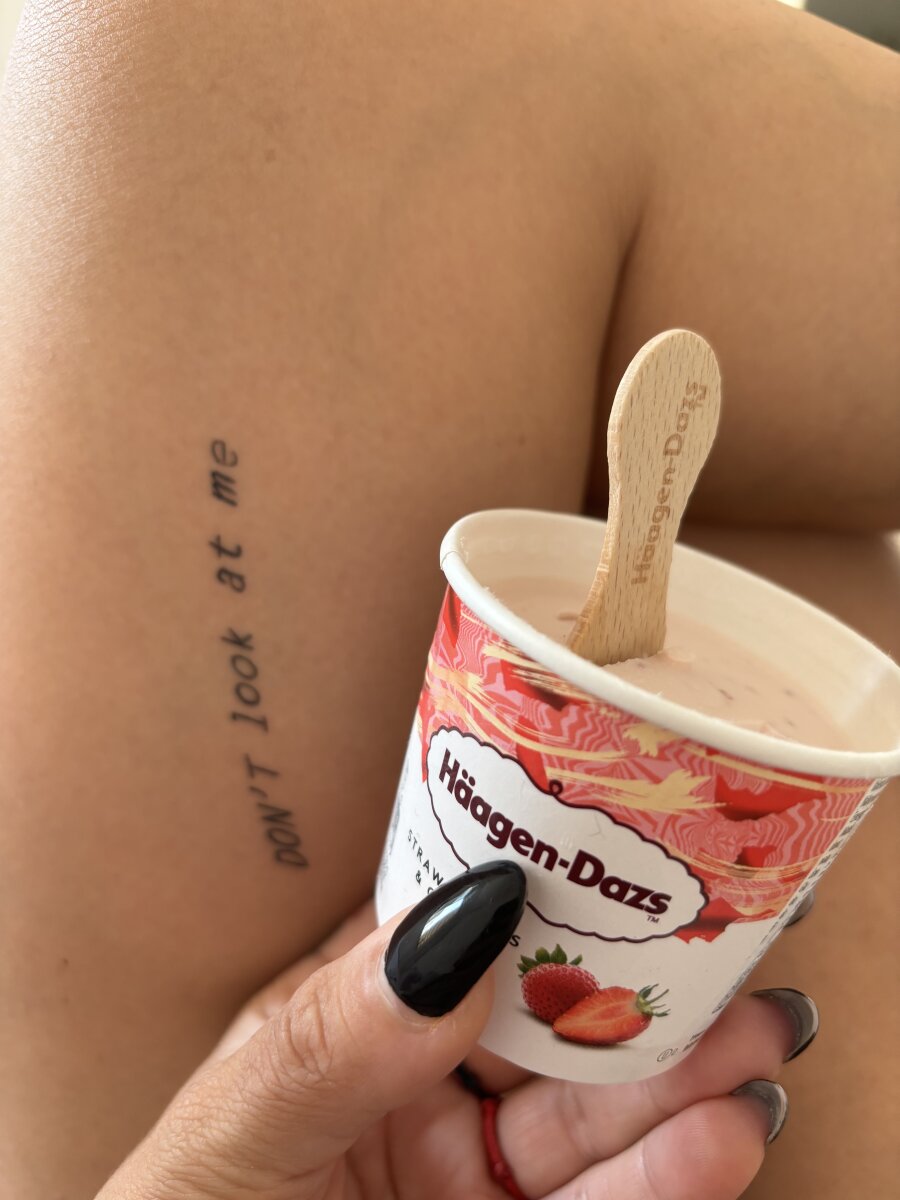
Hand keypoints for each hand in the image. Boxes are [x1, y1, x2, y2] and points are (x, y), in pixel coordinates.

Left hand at [98, 864, 805, 1199]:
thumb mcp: (238, 1121)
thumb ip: (337, 1034)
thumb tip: (463, 919)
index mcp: (355, 1015)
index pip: (459, 927)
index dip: (546, 883)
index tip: (627, 848)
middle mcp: (423, 1082)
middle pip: (553, 1020)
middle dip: (646, 985)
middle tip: (737, 946)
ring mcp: (469, 1171)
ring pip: (595, 1114)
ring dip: (684, 1079)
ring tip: (760, 1038)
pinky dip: (667, 1178)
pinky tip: (721, 1139)